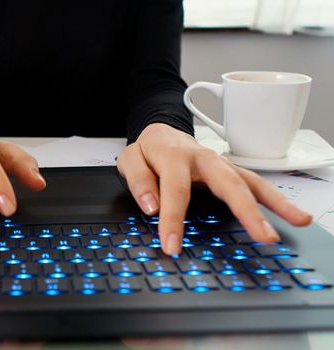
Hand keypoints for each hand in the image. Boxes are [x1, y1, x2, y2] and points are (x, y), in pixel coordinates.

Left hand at [116, 123, 312, 255]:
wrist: (161, 132)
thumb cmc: (148, 150)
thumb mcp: (130, 159)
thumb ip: (138, 181)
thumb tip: (151, 206)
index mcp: (175, 157)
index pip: (175, 191)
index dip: (173, 220)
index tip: (172, 245)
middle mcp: (204, 159)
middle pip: (228, 184)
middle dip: (246, 210)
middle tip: (262, 236)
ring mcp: (222, 165)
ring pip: (251, 182)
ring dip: (275, 203)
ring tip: (297, 221)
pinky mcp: (231, 172)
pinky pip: (256, 185)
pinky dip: (276, 199)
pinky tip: (293, 214)